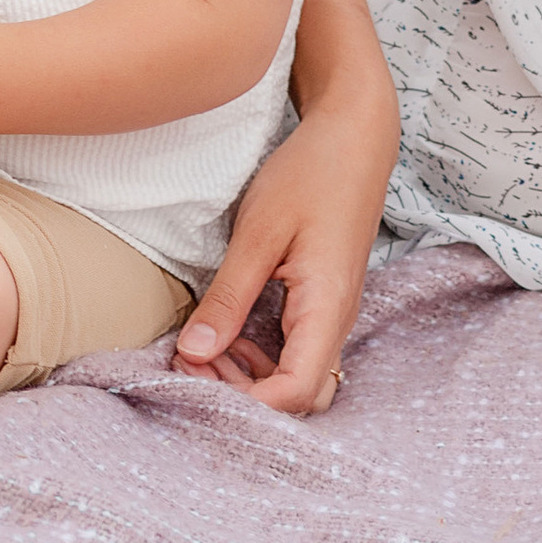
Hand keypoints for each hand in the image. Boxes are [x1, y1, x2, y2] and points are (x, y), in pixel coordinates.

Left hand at [172, 93, 386, 413]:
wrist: (353, 141)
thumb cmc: (310, 176)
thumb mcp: (258, 233)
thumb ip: (228, 297)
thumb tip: (193, 353)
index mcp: (327, 309)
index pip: (296, 392)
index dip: (245, 402)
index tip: (193, 376)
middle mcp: (337, 323)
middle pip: (300, 397)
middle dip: (242, 395)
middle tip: (188, 363)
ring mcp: (332, 316)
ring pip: (296, 378)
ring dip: (246, 375)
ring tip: (198, 347)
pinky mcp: (322, 305)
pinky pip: (294, 352)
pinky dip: (256, 354)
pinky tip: (222, 330)